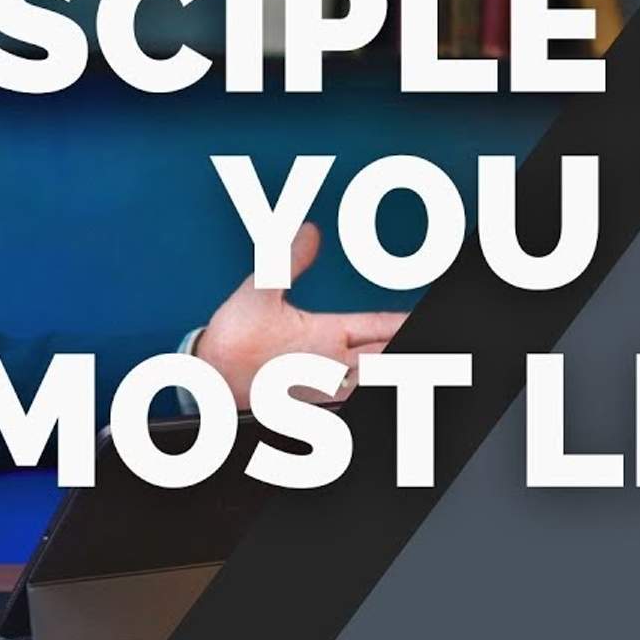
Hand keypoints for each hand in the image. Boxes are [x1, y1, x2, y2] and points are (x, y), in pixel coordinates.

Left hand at [193, 222, 405, 407]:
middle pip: (386, 356)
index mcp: (327, 334)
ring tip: (413, 372)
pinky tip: (372, 393)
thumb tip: (307, 229)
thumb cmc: (231, 336)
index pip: (379, 326)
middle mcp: (331, 363)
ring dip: (391, 375)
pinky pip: (348, 406)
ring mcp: (324, 388)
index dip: (402, 322)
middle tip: (434, 350)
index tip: (421, 316)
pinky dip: (361, 399)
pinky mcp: (312, 410)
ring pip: (373, 381)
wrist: (206, 376)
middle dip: (407, 350)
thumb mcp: (262, 292)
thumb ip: (287, 262)